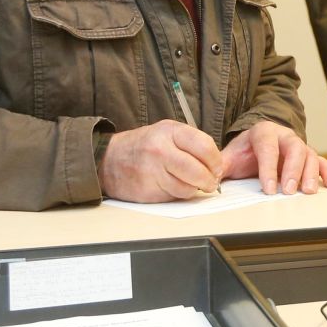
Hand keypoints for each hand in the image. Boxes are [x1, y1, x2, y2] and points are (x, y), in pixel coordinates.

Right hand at [99, 120, 224, 201]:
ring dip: (194, 189)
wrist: (108, 160)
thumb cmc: (143, 147)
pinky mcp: (148, 189)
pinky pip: (174, 196)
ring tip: (190, 184)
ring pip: (188, 187)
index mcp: (170, 131)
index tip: (217, 167)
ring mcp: (153, 170)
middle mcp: (161, 149)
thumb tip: (216, 165)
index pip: (205, 146)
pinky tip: (173, 187)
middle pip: (199, 170)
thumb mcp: (166, 133)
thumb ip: (191, 144)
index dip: (216, 161)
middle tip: (211, 182)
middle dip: (210, 180)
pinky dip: (179, 194)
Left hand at [219, 120, 326, 195]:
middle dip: (292, 170)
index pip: (268, 147)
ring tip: (307, 191)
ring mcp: (298, 145)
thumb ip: (220, 166)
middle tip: (289, 190)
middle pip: (294, 148)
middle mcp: (284, 136)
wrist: (257, 142)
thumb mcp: (230, 156)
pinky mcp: (309, 156)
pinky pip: (322, 161)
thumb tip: (209, 178)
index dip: (269, 167)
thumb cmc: (245, 152)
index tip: (268, 188)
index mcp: (263, 132)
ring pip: (310, 154)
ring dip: (310, 173)